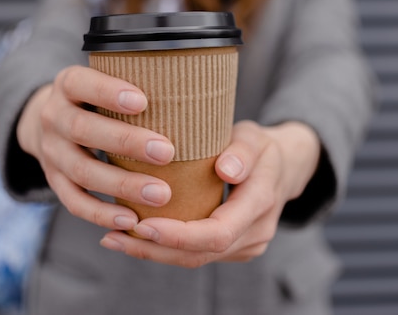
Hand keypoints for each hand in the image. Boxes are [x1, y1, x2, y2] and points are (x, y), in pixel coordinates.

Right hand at [16, 65, 175, 230]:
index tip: (143, 102)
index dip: (107, 92)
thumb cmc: (101, 99)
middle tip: (166, 152)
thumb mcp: (108, 80)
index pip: (80, 83)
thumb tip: (199, 94)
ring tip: (161, 194)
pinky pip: (74, 202)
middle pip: (82, 129)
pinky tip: (131, 220)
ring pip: (81, 170)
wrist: (56, 123)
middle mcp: (53, 117)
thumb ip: (139, 83)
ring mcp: (51, 152)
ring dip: (122, 184)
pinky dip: (101, 213)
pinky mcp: (55, 181)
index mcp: (68, 85)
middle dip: (125, 142)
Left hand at [100, 120, 319, 266]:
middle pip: (201, 254)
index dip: (178, 234)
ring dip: (155, 253)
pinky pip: (199, 255)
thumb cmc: (261, 146)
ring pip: (196, 260)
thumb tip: (226, 170)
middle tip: (113, 237)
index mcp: (261, 202)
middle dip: (155, 250)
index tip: (142, 225)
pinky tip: (137, 238)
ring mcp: (247, 245)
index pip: (217, 232)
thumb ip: (242, 151)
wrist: (284, 167)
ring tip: (115, 240)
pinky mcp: (235, 248)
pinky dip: (167, 249)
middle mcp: (257, 232)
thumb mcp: (254, 136)